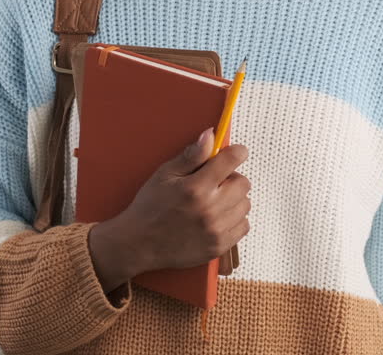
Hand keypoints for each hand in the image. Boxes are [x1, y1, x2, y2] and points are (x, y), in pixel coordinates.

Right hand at [97, 127, 250, 276]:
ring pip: (245, 204)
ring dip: (234, 199)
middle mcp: (209, 209)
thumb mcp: (165, 175)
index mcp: (195, 188)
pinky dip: (235, 219)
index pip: (231, 160)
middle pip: (243, 183)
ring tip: (215, 201)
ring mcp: (215, 230)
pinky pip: (244, 226)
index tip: (236, 152)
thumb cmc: (149, 207)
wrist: (137, 244)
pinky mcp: (218, 247)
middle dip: (232, 177)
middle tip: (216, 182)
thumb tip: (211, 135)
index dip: (237, 152)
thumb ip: (191, 155)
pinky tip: (218, 217)